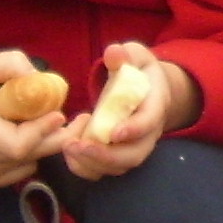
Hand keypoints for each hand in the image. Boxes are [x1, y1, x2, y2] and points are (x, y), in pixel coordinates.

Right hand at [0, 50, 76, 189]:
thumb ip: (8, 64)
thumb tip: (39, 77)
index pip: (17, 144)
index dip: (43, 131)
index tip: (61, 114)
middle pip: (30, 155)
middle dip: (58, 138)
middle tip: (79, 121)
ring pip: (28, 164)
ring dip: (44, 146)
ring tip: (47, 125)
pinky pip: (20, 171)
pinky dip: (30, 156)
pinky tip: (27, 139)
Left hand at [59, 40, 191, 179]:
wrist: (148, 89)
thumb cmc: (139, 72)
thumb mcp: (136, 57)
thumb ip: (126, 55)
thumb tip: (113, 52)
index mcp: (154, 105)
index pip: (149, 121)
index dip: (134, 129)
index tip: (114, 133)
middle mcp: (147, 133)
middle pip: (134, 155)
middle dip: (106, 155)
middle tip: (78, 145)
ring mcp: (132, 146)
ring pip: (118, 167)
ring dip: (92, 163)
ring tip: (68, 148)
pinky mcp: (117, 154)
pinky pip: (104, 170)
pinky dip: (85, 167)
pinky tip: (68, 153)